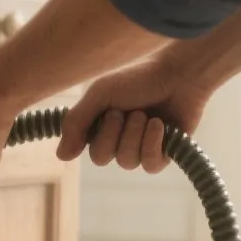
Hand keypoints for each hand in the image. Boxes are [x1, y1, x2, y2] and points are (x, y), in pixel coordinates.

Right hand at [59, 57, 213, 172]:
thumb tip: (61, 157)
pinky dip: (153, 145)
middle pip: (104, 159)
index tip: (111, 109)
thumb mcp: (99, 95)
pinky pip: (151, 166)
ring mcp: (142, 148)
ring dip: (137, 135)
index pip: (89, 150)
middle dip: (118, 133)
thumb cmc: (139, 79)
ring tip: (149, 116)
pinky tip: (160, 126)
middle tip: (131, 111)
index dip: (101, 134)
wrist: (179, 74)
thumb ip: (75, 123)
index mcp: (101, 127)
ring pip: (128, 162)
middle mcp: (119, 140)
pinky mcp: (165, 153)